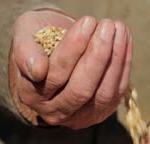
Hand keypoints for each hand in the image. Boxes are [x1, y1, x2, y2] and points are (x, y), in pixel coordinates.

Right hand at [9, 10, 132, 128]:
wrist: (52, 54)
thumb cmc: (38, 42)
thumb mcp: (25, 37)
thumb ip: (25, 51)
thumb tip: (37, 70)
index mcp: (30, 95)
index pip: (55, 75)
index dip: (73, 49)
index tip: (87, 21)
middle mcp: (53, 113)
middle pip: (80, 90)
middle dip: (98, 55)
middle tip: (107, 25)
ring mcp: (79, 117)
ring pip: (103, 93)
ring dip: (115, 58)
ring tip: (118, 28)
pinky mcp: (101, 113)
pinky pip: (116, 92)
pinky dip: (124, 64)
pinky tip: (124, 39)